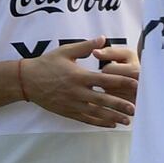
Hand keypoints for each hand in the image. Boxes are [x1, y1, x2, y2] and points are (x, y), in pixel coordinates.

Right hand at [22, 36, 136, 127]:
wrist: (28, 80)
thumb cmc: (47, 63)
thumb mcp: (66, 51)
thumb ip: (86, 46)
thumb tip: (103, 38)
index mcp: (79, 75)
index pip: (105, 79)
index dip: (121, 81)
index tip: (135, 84)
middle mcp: (77, 92)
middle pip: (103, 99)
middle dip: (120, 104)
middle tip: (135, 108)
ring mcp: (73, 104)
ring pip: (96, 113)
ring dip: (113, 116)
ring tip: (126, 120)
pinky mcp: (68, 112)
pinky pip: (86, 119)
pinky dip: (99, 122)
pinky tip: (110, 123)